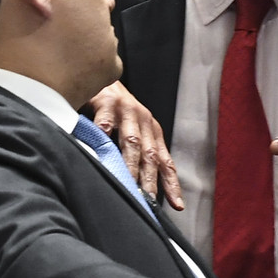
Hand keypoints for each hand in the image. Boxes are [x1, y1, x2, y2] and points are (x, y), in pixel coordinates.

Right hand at [87, 83, 182, 210]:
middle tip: (148, 201)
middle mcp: (144, 121)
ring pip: (131, 142)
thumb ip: (133, 154)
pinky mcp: (107, 102)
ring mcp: (127, 110)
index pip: (165, 161)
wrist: (100, 72)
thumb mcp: (129, 129)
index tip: (177, 205)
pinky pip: (104, 124)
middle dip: (150, 180)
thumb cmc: (114, 108)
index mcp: (152, 130)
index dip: (171, 183)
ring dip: (130, 165)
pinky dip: (103, 138)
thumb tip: (135, 187)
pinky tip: (100, 153)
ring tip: (128, 183)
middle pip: (150, 155)